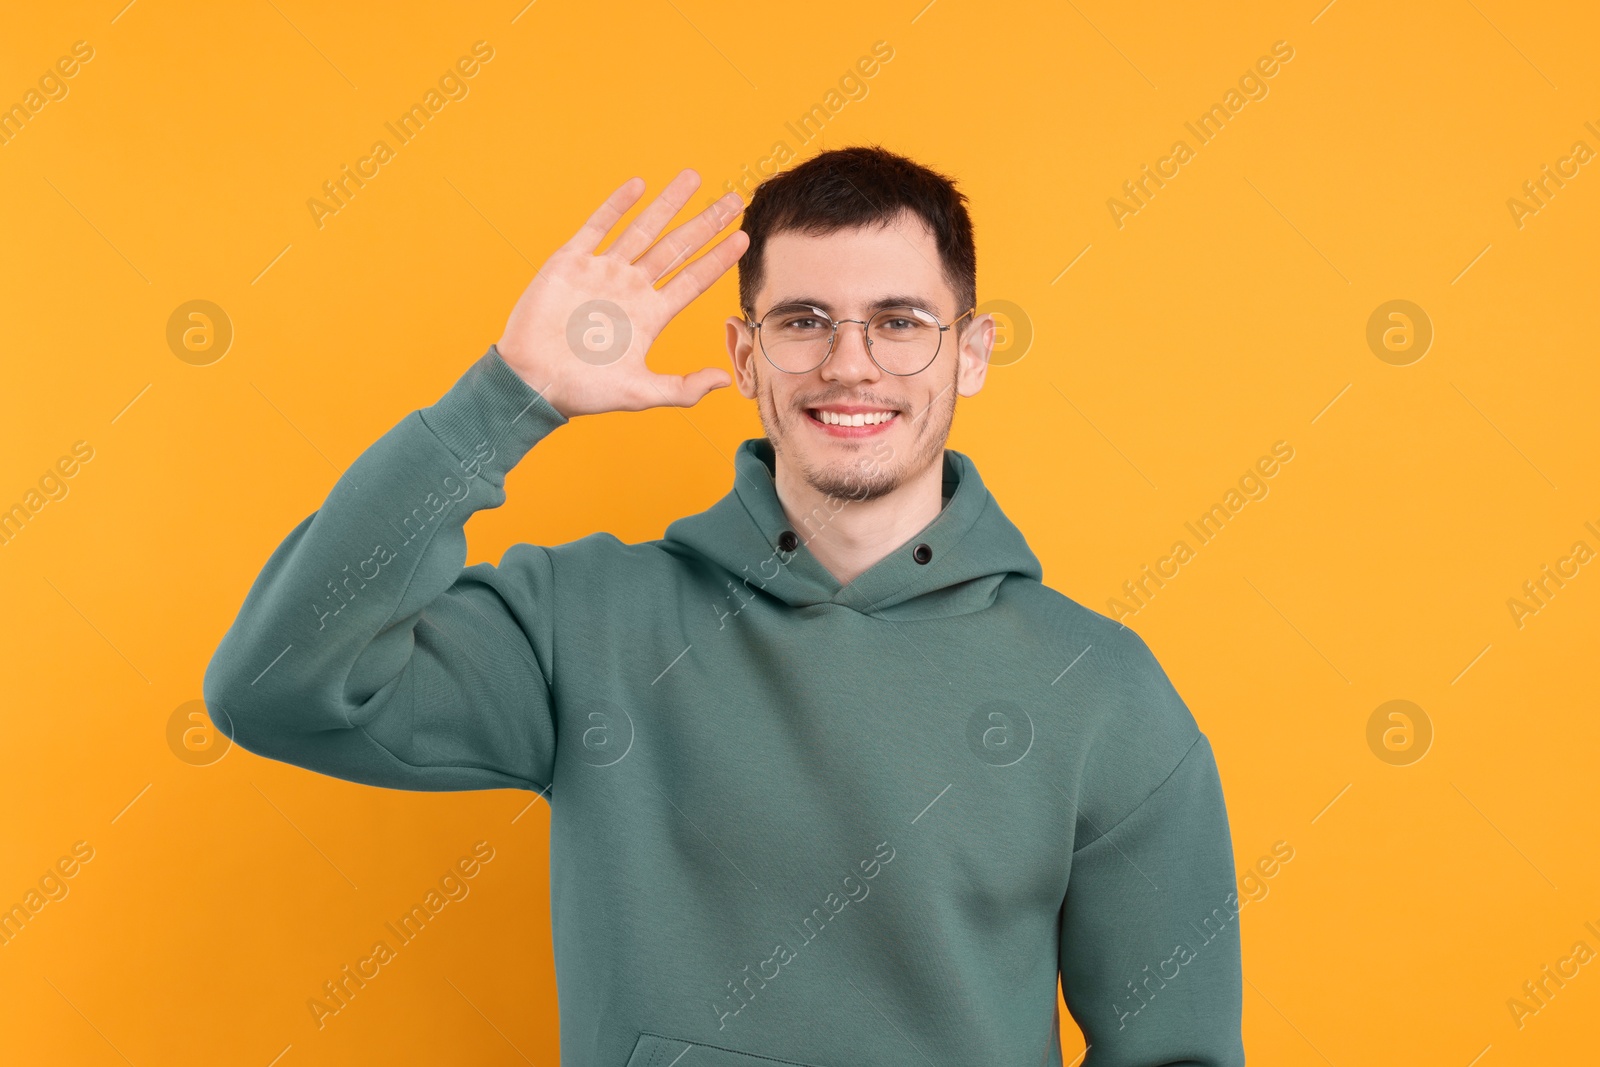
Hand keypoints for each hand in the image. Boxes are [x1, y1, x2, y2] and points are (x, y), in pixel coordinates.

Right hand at [494, 169, 748, 417]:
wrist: (532, 381)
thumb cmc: (584, 391)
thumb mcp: (640, 393)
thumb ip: (683, 388)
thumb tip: (724, 380)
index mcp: (650, 315)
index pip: (692, 279)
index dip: (717, 259)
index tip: (743, 238)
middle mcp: (631, 288)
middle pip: (676, 248)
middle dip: (705, 222)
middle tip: (734, 199)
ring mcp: (602, 272)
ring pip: (642, 229)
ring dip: (668, 203)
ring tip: (694, 178)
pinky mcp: (571, 262)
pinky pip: (597, 226)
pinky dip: (617, 205)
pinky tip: (638, 185)